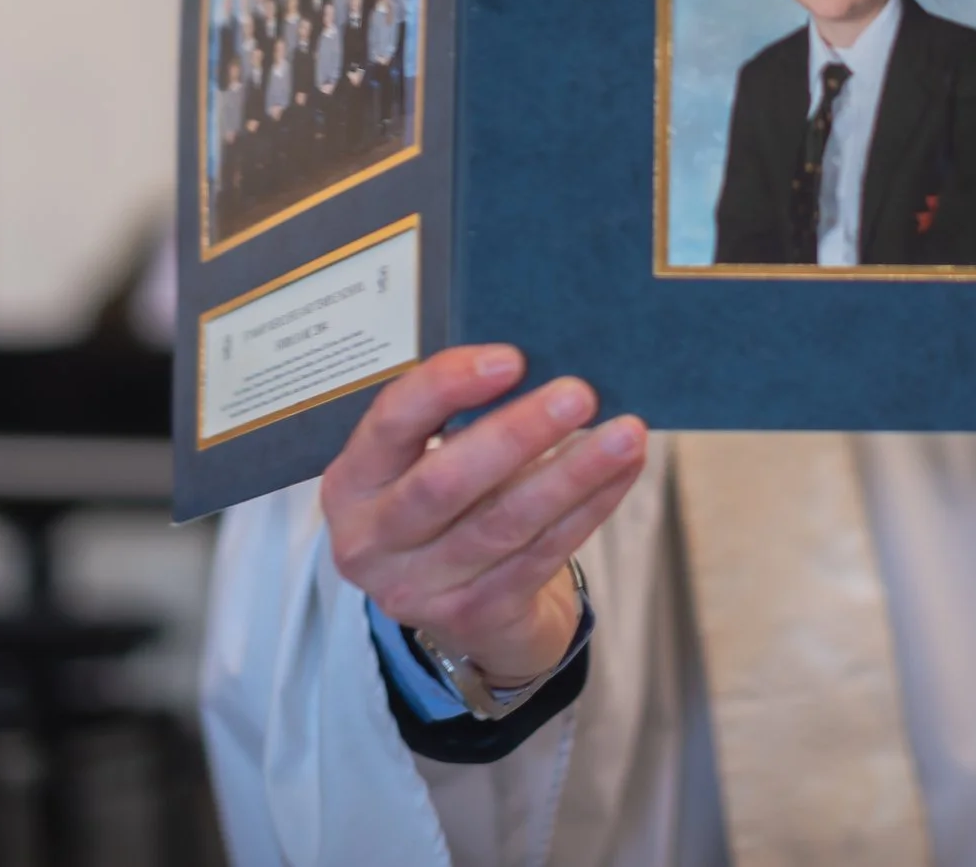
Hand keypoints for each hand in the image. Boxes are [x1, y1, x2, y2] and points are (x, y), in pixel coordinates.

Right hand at [325, 345, 646, 682]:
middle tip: (579, 395)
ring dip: (572, 474)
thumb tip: (540, 361)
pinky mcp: (473, 616)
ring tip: (624, 434)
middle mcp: (371, 541)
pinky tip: (621, 473)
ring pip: (504, 524)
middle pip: (446, 482)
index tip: (510, 359)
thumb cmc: (449, 502)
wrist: (461, 605)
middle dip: (517, 433)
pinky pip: (540, 555)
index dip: (447, 387)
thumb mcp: (424, 460)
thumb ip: (458, 417)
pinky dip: (588, 509)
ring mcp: (419, 589)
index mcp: (352, 483)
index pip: (391, 423)